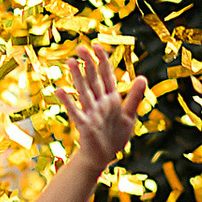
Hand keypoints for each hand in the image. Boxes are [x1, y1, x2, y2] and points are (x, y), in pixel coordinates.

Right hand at [58, 43, 143, 174]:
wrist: (104, 156)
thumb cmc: (115, 135)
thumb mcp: (129, 115)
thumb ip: (135, 97)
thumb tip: (143, 77)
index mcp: (111, 99)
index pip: (106, 75)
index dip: (102, 60)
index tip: (96, 45)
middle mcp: (99, 103)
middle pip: (93, 79)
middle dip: (88, 64)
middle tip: (80, 47)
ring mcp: (91, 113)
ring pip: (84, 91)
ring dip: (77, 77)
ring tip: (71, 62)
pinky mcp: (85, 125)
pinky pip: (75, 112)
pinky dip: (67, 102)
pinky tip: (58, 90)